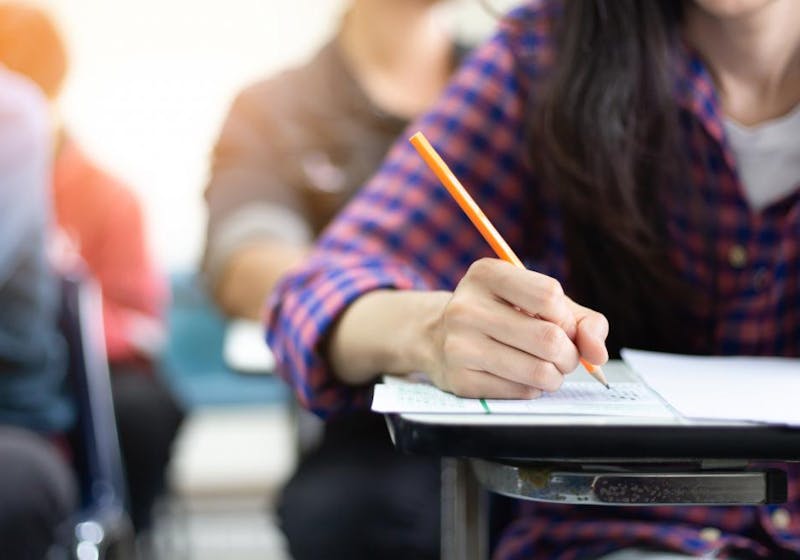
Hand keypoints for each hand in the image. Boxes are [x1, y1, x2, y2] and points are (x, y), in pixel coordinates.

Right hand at [426, 258, 608, 398]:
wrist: (438, 338)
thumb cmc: (500, 315)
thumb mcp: (537, 302)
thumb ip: (581, 320)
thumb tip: (597, 354)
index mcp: (486, 274)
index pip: (549, 296)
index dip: (568, 318)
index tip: (562, 325)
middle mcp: (466, 307)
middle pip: (548, 338)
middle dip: (570, 355)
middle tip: (564, 356)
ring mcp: (459, 345)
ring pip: (539, 371)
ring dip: (556, 376)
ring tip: (548, 369)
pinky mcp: (460, 379)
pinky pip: (521, 391)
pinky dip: (533, 389)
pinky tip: (521, 377)